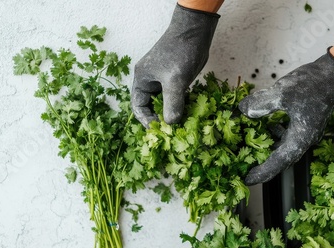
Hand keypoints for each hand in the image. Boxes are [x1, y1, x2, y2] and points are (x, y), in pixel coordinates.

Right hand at [132, 4, 219, 127]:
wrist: (195, 32)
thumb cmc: (180, 52)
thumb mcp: (175, 80)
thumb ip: (172, 103)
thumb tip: (170, 123)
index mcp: (142, 80)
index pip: (138, 106)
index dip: (147, 119)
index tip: (159, 129)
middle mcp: (150, 81)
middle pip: (151, 106)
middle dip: (160, 118)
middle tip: (171, 130)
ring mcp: (163, 80)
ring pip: (164, 102)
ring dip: (171, 113)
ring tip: (181, 123)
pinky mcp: (176, 79)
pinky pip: (175, 97)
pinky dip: (180, 105)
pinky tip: (189, 112)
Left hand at [239, 49, 333, 184]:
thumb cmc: (313, 84)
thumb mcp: (282, 93)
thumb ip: (261, 105)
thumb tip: (243, 111)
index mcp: (299, 139)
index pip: (277, 163)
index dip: (261, 172)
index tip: (246, 179)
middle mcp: (304, 140)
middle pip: (280, 158)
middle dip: (262, 162)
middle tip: (244, 165)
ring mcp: (306, 132)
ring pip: (284, 147)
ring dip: (268, 148)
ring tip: (251, 147)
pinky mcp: (306, 123)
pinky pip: (287, 136)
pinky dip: (275, 135)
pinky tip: (268, 125)